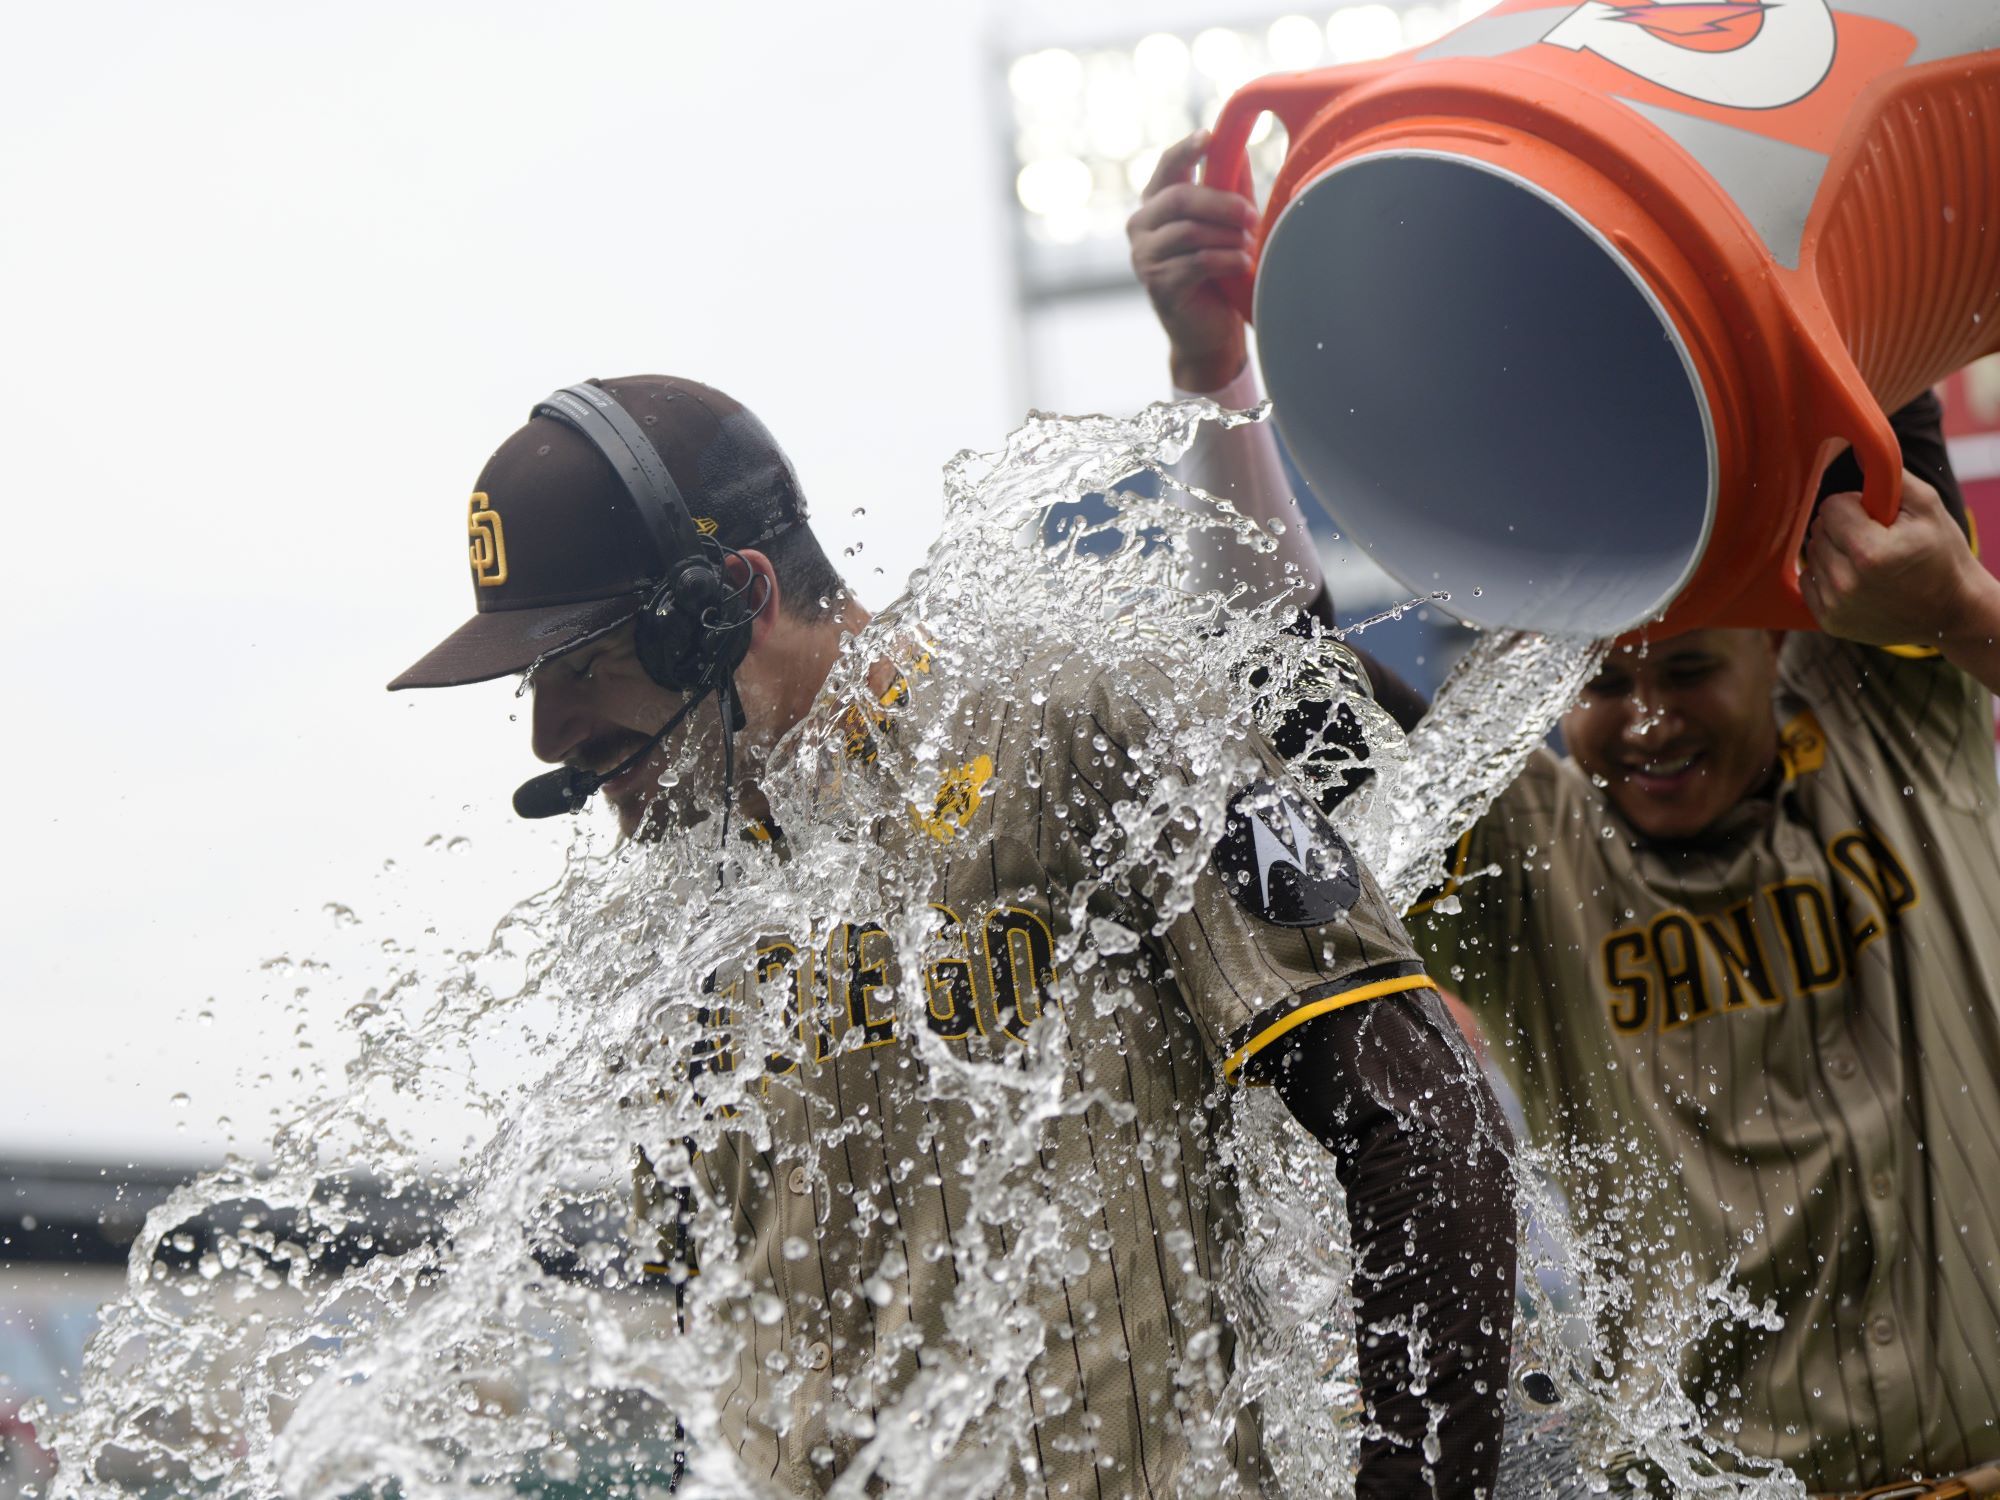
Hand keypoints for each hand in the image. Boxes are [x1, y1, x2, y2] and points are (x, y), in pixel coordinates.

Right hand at [1127, 130, 1258, 393]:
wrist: (1208, 331)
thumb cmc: (1218, 274)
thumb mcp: (1224, 225)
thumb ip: (1228, 188)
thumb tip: (1239, 145)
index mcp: (1157, 204)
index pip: (1168, 167)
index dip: (1187, 149)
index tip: (1210, 136)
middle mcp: (1142, 226)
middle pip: (1180, 198)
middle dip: (1221, 203)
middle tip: (1252, 216)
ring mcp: (1144, 256)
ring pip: (1190, 231)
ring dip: (1227, 238)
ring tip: (1249, 248)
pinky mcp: (1157, 284)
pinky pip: (1197, 262)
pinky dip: (1226, 261)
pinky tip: (1244, 266)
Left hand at [1801, 469, 1989, 646]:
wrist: (1951, 612)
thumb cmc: (1941, 554)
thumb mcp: (1927, 507)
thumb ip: (1889, 476)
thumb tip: (1859, 448)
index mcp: (1869, 552)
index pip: (1831, 507)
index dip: (1855, 506)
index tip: (1876, 518)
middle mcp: (1846, 582)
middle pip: (1818, 530)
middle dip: (1843, 528)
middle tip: (1875, 539)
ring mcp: (1835, 606)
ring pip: (1812, 555)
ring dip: (1834, 551)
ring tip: (1868, 560)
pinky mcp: (1829, 622)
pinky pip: (1808, 582)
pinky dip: (1827, 576)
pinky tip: (1855, 579)